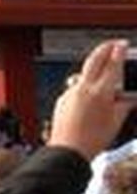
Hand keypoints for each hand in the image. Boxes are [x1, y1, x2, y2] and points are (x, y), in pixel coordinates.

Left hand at [49, 39, 134, 160]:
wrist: (68, 149)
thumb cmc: (92, 139)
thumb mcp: (116, 122)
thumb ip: (123, 105)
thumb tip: (130, 96)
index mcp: (100, 92)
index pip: (111, 66)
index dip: (118, 53)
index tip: (122, 45)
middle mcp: (83, 88)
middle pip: (94, 60)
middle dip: (104, 49)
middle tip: (113, 43)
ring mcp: (71, 92)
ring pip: (84, 73)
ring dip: (94, 66)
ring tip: (104, 64)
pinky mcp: (63, 99)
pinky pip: (76, 86)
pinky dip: (85, 83)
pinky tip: (91, 89)